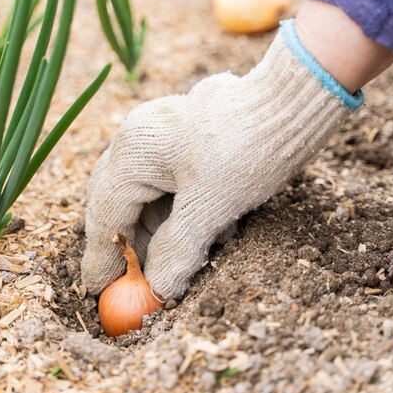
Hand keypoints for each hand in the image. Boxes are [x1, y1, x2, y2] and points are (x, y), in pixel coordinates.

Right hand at [81, 20, 360, 299]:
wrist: (294, 100)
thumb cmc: (248, 148)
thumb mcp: (211, 207)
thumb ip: (177, 251)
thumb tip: (156, 291)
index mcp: (133, 153)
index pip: (106, 215)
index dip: (101, 258)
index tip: (97, 292)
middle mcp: (139, 139)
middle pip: (118, 203)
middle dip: (130, 244)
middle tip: (138, 282)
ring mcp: (162, 135)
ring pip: (147, 195)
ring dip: (163, 229)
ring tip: (197, 252)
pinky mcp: (186, 138)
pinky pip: (170, 183)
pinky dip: (183, 211)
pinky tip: (216, 227)